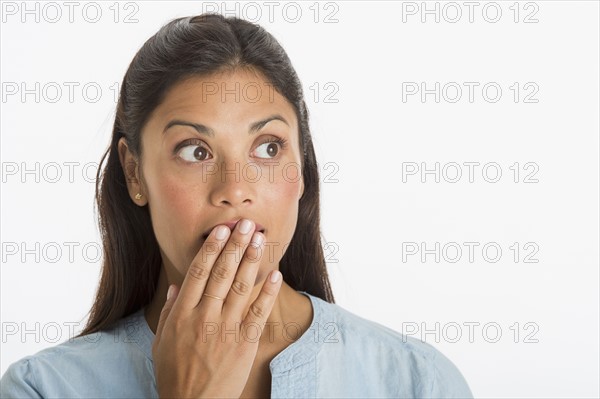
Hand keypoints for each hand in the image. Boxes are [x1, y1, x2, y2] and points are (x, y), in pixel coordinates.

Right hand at [151, 219, 282, 397]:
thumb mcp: (161, 341)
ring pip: (241, 288)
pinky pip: (258, 313)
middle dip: (236, 245)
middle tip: (247, 223)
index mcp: (181, 314)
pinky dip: (267, 292)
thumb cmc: (174, 373)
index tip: (221, 230)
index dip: (212, 249)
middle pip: (222, 274)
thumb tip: (177, 285)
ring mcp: (226, 330)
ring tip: (260, 238)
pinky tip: (275, 274)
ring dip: (252, 260)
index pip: (198, 272)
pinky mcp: (244, 344)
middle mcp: (204, 317)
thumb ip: (168, 311)